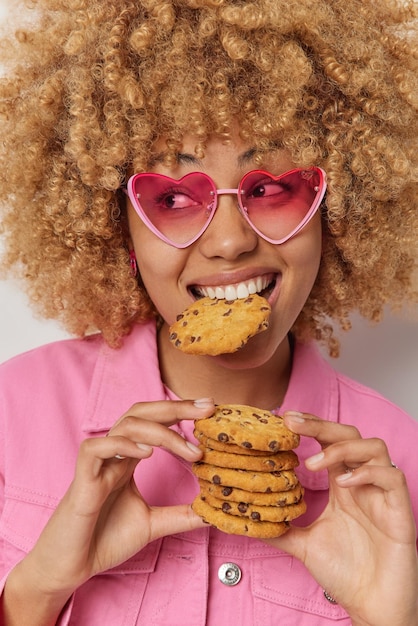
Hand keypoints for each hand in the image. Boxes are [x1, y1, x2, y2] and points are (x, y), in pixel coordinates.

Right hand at [14, 399, 213, 598]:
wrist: (70, 567)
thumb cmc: (104, 539)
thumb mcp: (152, 524)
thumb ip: (181, 515)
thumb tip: (213, 512)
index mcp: (128, 458)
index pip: (155, 421)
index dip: (181, 411)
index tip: (210, 409)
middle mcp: (114, 454)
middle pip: (142, 412)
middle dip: (176, 406)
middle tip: (207, 407)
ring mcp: (98, 464)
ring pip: (125, 425)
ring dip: (161, 432)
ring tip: (189, 450)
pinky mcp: (82, 481)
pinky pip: (96, 448)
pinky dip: (122, 445)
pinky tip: (147, 453)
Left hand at [266, 412, 417, 625]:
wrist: (373, 605)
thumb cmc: (345, 573)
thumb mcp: (303, 544)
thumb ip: (278, 529)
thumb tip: (245, 521)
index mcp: (342, 484)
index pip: (328, 442)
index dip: (310, 426)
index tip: (283, 419)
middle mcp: (362, 483)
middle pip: (349, 434)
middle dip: (320, 424)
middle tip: (291, 422)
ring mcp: (382, 494)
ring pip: (374, 446)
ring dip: (342, 447)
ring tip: (315, 463)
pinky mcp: (399, 511)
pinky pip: (391, 477)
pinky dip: (367, 473)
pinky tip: (344, 483)